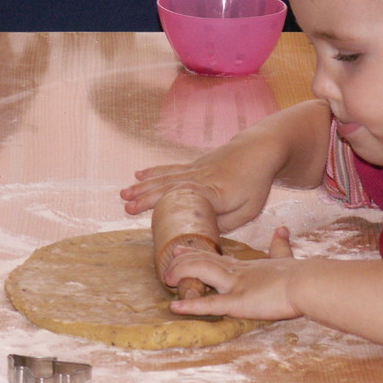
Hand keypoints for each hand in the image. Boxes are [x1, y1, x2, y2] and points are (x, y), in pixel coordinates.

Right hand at [120, 137, 275, 230]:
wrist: (258, 151)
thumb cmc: (255, 184)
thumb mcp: (248, 210)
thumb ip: (224, 223)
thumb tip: (200, 232)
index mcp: (217, 193)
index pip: (190, 201)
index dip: (169, 206)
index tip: (154, 215)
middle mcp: (202, 179)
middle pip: (171, 189)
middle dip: (147, 198)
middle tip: (127, 207)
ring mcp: (196, 169)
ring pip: (166, 178)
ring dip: (144, 186)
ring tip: (124, 195)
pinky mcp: (194, 165)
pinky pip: (171, 168)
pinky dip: (154, 171)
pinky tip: (138, 175)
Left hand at [164, 227, 302, 320]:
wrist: (308, 283)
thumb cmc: (300, 274)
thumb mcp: (287, 257)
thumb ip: (281, 245)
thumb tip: (282, 229)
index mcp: (247, 266)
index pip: (217, 257)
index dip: (196, 253)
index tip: (179, 249)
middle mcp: (237, 272)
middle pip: (203, 260)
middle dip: (183, 260)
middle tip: (167, 262)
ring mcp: (236, 285)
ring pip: (201, 271)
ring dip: (182, 274)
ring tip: (167, 278)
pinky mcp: (238, 302)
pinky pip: (210, 303)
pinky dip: (191, 305)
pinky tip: (175, 306)